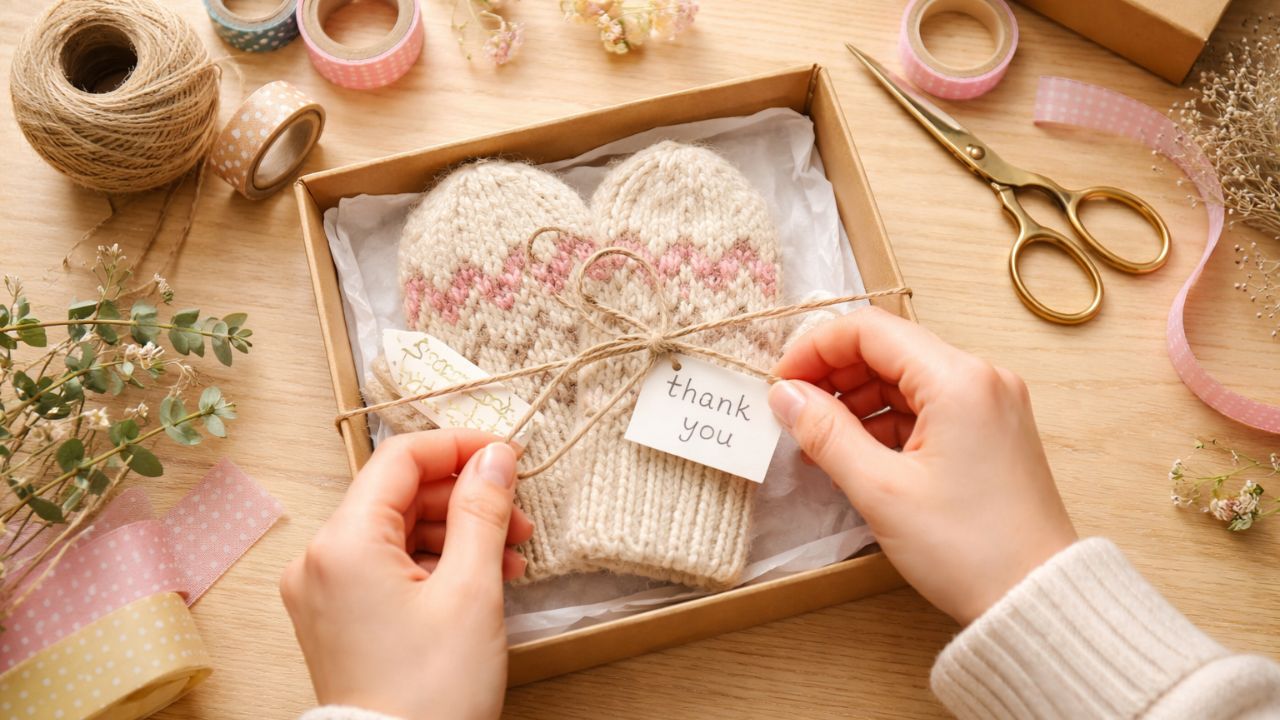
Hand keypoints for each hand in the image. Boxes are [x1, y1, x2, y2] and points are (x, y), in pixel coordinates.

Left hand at [280, 429, 530, 719]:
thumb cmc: (431, 692)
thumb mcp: (471, 590)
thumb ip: (482, 510)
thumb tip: (494, 455)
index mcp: (343, 543)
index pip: (400, 459)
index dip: (457, 447)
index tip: (504, 454)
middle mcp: (319, 559)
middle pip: (398, 496)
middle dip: (464, 500)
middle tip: (517, 518)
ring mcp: (322, 591)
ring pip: (395, 532)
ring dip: (455, 534)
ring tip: (508, 558)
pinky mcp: (334, 617)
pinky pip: (384, 566)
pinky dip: (430, 564)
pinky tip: (475, 580)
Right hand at [767, 307, 1076, 624]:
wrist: (1035, 598)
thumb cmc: (968, 549)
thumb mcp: (880, 490)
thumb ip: (825, 432)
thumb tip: (784, 395)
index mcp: (958, 380)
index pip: (870, 329)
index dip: (815, 348)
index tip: (781, 382)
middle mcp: (981, 379)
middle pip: (889, 349)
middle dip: (834, 374)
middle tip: (793, 412)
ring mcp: (990, 404)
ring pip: (906, 379)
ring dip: (857, 401)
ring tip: (818, 441)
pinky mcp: (990, 431)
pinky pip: (927, 407)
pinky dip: (886, 422)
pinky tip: (856, 454)